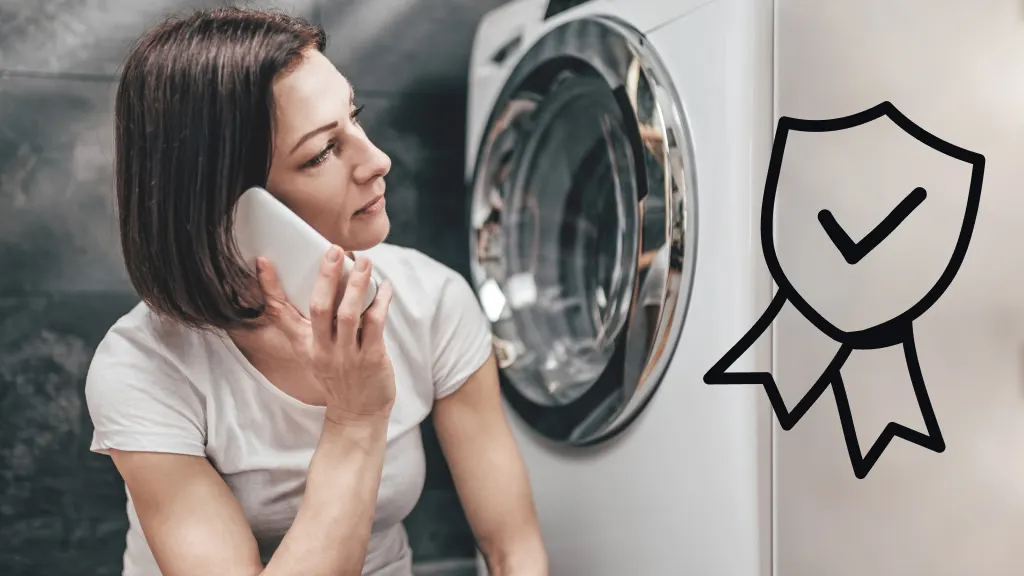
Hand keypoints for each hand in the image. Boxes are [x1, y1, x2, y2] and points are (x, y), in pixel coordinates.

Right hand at [255, 246, 395, 425]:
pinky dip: (381, 302)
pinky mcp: (371, 359)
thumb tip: (327, 283)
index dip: (270, 287)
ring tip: (364, 261)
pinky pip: (375, 324)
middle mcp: (321, 350)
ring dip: (356, 284)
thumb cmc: (338, 377)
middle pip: (317, 307)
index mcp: (303, 346)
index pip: (280, 314)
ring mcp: (346, 355)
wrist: (358, 413)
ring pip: (348, 313)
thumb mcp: (315, 354)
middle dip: (325, 276)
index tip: (263, 261)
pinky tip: (385, 287)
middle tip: (333, 251)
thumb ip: (315, 326)